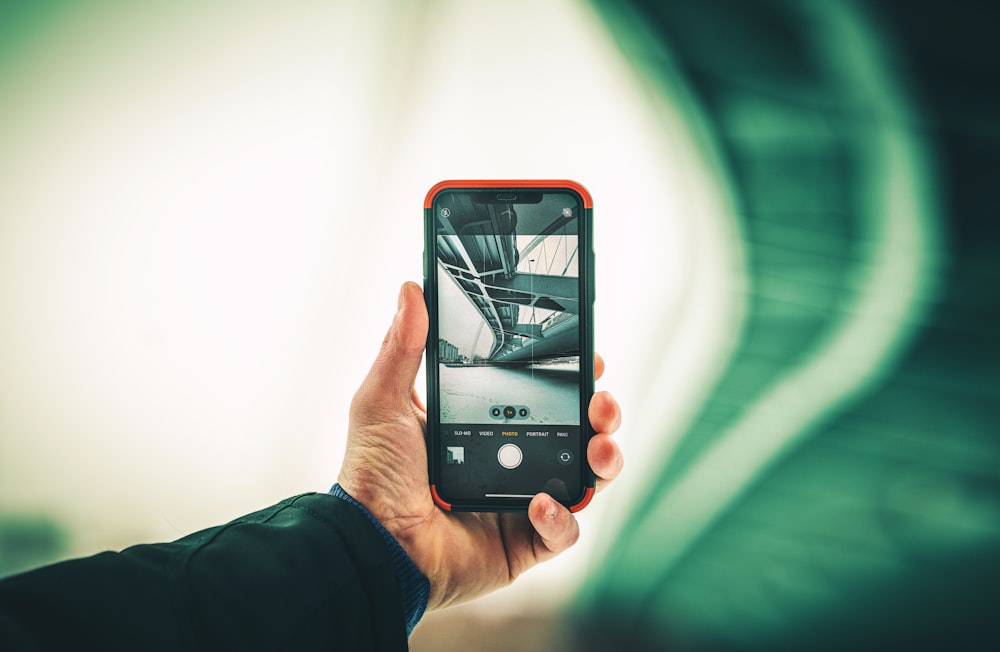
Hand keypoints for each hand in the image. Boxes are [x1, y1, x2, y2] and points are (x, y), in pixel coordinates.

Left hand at [337, 282, 622, 609]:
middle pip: (577, 433)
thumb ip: (402, 346)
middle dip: (602, 415)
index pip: (542, 395)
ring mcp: (520, 502)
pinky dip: (561, 518)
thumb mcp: (384, 400)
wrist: (372, 543)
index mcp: (485, 425)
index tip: (587, 357)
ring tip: (599, 447)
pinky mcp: (523, 544)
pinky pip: (562, 532)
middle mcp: (510, 461)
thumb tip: (411, 290)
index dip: (571, 377)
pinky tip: (541, 504)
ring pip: (585, 480)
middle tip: (602, 402)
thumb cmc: (373, 475)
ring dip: (604, 460)